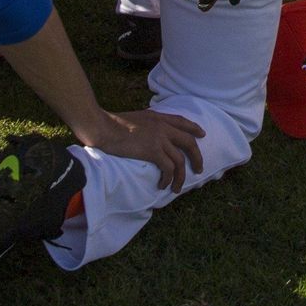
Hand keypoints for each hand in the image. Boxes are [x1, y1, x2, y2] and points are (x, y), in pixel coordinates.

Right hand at [86, 107, 206, 190]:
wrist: (103, 127)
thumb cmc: (112, 124)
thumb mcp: (136, 118)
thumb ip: (147, 123)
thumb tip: (148, 134)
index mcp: (158, 117)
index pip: (182, 121)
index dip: (194, 128)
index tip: (202, 134)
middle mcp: (163, 127)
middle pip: (189, 142)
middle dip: (197, 157)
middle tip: (199, 169)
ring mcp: (159, 139)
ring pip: (180, 160)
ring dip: (181, 177)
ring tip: (177, 188)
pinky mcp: (153, 151)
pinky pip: (168, 168)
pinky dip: (168, 179)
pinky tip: (162, 185)